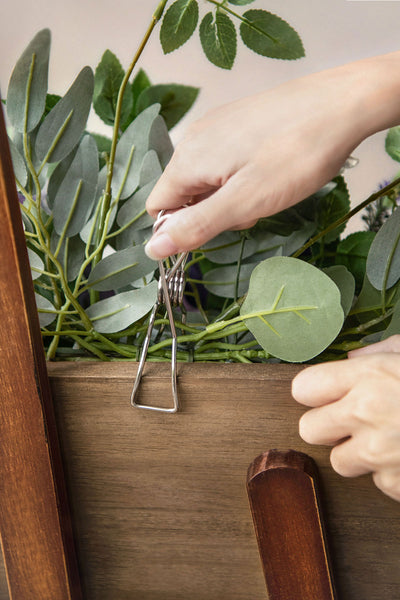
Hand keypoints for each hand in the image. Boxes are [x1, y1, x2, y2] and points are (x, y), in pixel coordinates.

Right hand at [145, 52, 399, 258]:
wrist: (341, 103)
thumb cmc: (295, 156)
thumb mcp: (245, 201)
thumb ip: (197, 226)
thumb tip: (153, 249)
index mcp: (188, 159)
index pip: (158, 208)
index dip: (182, 227)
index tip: (220, 228)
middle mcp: (194, 138)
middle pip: (183, 193)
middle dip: (212, 212)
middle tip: (253, 209)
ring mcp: (216, 125)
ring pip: (206, 178)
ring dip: (230, 196)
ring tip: (267, 190)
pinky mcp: (238, 120)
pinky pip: (223, 159)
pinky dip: (241, 175)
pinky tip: (270, 172)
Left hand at [292, 336, 399, 501]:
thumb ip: (377, 352)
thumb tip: (351, 357)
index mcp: (368, 376)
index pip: (303, 387)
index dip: (314, 392)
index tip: (325, 394)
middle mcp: (365, 413)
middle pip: (308, 429)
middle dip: (326, 426)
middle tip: (350, 421)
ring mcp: (379, 453)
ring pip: (339, 462)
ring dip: (357, 455)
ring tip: (385, 439)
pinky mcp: (395, 484)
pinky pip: (377, 483)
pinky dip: (389, 474)